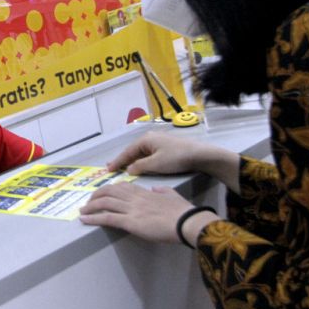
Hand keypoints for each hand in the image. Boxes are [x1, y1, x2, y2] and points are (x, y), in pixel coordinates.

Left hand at [78, 182, 197, 243]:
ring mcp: (131, 209)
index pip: (122, 186)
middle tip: (89, 202)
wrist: (186, 222)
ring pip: (104, 203)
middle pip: (109, 191)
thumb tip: (155, 189)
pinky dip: (93, 218)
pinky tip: (84, 219)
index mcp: (145, 192)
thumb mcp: (172, 195)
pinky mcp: (130, 222)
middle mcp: (135, 198)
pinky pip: (107, 218)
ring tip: (82, 211)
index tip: (103, 193)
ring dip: (90, 206)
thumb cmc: (182, 211)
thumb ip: (162, 191)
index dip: (110, 189)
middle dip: (96, 195)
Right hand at [107, 133, 240, 191]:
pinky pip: (149, 154)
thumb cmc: (177, 158)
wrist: (200, 155)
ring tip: (124, 168)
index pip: (127, 152)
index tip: (107, 170)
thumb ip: (140, 167)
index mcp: (145, 140)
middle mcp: (150, 138)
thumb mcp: (156, 164)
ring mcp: (159, 142)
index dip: (117, 162)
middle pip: (133, 151)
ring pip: (141, 153)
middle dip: (123, 160)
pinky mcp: (166, 147)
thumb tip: (129, 170)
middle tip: (112, 168)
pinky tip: (140, 166)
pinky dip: (142, 161)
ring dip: (133, 161)